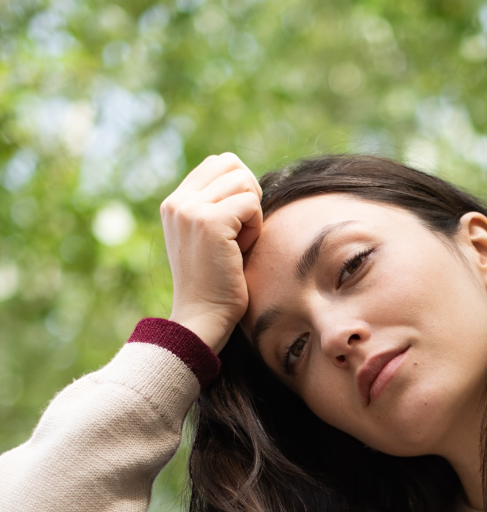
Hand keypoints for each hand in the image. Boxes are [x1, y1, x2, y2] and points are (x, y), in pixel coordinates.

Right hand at [160, 153, 262, 353]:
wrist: (202, 318)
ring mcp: (191, 210)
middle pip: (231, 163)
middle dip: (249, 193)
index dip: (239, 188)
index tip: (238, 223)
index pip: (216, 164)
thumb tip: (245, 180)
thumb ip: (215, 208)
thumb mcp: (207, 239)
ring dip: (253, 213)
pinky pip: (251, 204)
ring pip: (243, 181)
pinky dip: (256, 227)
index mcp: (175, 203)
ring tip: (241, 244)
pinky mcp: (209, 222)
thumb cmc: (215, 286)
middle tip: (245, 230)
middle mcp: (178, 201)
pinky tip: (243, 251)